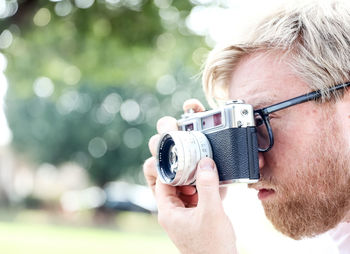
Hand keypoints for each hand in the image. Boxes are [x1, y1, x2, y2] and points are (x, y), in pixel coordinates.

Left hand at [143, 99, 236, 253]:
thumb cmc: (212, 246)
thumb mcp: (211, 212)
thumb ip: (208, 186)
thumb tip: (205, 162)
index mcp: (168, 211)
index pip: (161, 180)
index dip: (170, 165)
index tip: (181, 152)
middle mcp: (171, 212)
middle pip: (170, 183)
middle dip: (182, 171)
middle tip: (193, 158)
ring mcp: (182, 215)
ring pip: (182, 190)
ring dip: (194, 180)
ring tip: (206, 172)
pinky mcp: (193, 218)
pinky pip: (194, 198)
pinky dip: (202, 190)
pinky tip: (215, 186)